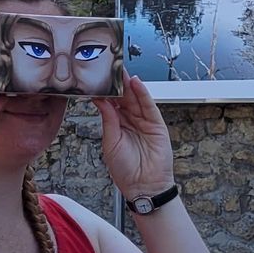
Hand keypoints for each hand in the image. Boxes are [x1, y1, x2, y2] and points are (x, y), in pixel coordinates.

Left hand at [96, 75, 175, 199]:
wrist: (143, 186)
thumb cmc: (125, 169)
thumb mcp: (111, 143)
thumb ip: (109, 120)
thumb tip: (101, 101)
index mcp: (116, 125)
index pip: (110, 103)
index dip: (104, 91)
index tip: (96, 77)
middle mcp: (130, 121)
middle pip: (123, 98)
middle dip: (116, 83)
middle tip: (109, 67)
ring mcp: (144, 122)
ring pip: (135, 99)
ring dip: (128, 84)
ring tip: (121, 70)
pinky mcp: (156, 125)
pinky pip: (149, 106)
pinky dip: (143, 94)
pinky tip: (136, 83)